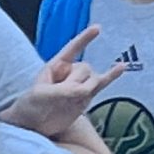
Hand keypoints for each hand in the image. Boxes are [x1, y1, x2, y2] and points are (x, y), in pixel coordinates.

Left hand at [2, 25, 122, 139]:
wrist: (33, 126)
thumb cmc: (31, 107)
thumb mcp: (43, 96)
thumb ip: (66, 91)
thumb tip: (88, 90)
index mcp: (55, 66)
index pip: (72, 49)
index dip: (85, 39)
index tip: (98, 28)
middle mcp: (69, 72)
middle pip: (85, 68)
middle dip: (77, 81)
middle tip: (62, 96)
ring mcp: (79, 84)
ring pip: (93, 78)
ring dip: (87, 87)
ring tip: (72, 99)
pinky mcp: (86, 97)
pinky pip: (101, 85)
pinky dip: (111, 77)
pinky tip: (121, 67)